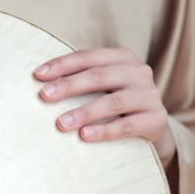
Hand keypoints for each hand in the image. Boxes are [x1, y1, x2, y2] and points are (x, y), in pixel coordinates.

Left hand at [34, 47, 175, 167]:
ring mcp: (150, 95)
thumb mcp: (102, 86)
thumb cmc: (116, 103)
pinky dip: (104, 131)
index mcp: (123, 58)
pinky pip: (127, 125)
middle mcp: (139, 72)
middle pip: (99, 77)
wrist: (152, 127)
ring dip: (84, 113)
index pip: (89, 57)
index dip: (63, 65)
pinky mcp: (156, 119)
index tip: (38, 75)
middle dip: (69, 86)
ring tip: (61, 124)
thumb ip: (80, 80)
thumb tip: (40, 85)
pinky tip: (84, 136)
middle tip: (44, 96)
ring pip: (113, 102)